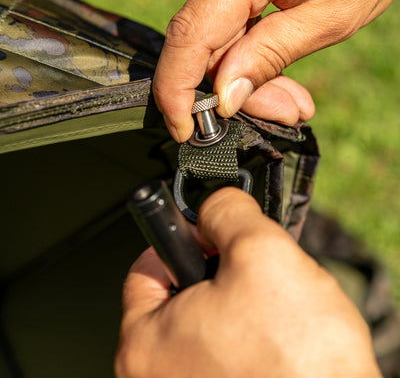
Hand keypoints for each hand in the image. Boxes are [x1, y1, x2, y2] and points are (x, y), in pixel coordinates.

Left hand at [115, 188, 380, 377]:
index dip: (186, 237)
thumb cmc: (299, 358)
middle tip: (251, 273)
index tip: (210, 232)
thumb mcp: (259, 250)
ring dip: (240, 306)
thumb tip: (215, 202)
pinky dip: (250, 338)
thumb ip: (225, 212)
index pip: (147, 267)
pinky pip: (228, 355)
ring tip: (272, 312)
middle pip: (179, 296)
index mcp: (145, 343)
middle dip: (218, 273)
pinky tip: (279, 339)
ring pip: (208, 325)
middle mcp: (156, 377)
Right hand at [153, 0, 399, 141]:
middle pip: (202, 33)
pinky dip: (243, 33)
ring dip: (241, 61)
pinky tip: (273, 49)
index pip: (191, 33)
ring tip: (291, 89)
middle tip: (284, 110)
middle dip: (230, 84)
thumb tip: (224, 93)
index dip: (178, 89)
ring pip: (211, 20)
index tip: (186, 129)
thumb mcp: (337, 14)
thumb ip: (274, 52)